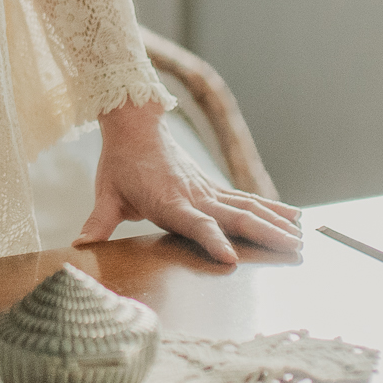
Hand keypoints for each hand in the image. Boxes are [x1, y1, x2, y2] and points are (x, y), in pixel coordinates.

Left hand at [75, 101, 303, 262]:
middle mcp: (195, 196)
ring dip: (275, 222)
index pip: (195, 225)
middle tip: (294, 249)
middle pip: (235, 217)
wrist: (136, 124)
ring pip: (248, 208)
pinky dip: (270, 208)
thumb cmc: (120, 162)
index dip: (212, 241)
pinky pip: (245, 200)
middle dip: (265, 234)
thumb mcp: (106, 193)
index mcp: (170, 202)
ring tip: (302, 238)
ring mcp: (207, 191)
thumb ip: (98, 222)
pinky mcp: (212, 187)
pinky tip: (293, 217)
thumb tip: (79, 247)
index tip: (230, 258)